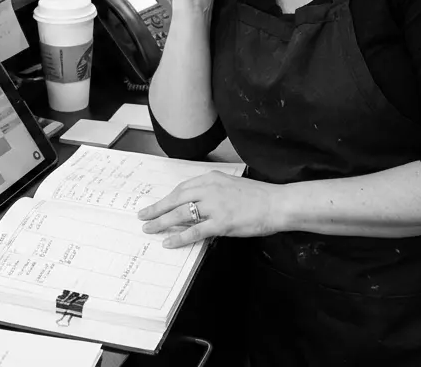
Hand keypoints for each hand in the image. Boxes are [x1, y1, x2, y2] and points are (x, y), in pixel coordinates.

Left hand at [137, 171, 284, 248]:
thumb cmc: (258, 196)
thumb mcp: (231, 186)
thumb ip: (213, 192)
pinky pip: (195, 231)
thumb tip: (197, 206)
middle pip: (176, 199)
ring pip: (181, 214)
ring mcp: (215, 206)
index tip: (157, 205)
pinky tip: (169, 242)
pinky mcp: (221, 223)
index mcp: (212, 178)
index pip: (182, 188)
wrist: (277, 203)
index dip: (167, 198)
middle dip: (157, 208)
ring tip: (149, 229)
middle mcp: (210, 189)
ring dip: (162, 222)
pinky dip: (179, 237)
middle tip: (143, 216)